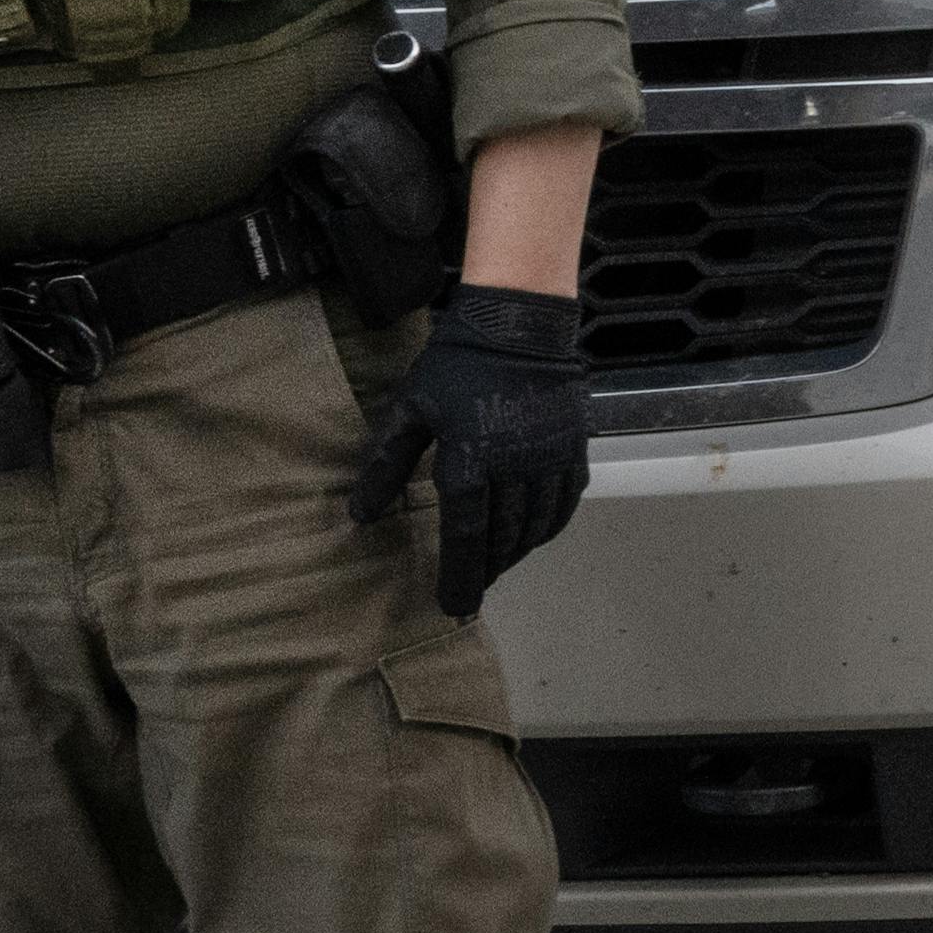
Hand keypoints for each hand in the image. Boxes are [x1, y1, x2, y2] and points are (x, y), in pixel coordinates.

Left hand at [349, 283, 589, 616]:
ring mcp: (549, 461)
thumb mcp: (410, 410)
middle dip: (486, 571)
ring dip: (514, 554)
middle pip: (502, 541)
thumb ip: (386, 465)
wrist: (518, 325)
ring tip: (495, 564)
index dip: (459, 577)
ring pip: (534, 529)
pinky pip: (562, 507)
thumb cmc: (456, 365)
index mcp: (470, 461)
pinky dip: (545, 530)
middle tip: (472, 590)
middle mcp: (515, 469)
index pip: (465, 537)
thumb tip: (359, 517)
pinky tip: (530, 536)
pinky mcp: (573, 452)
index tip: (454, 608)